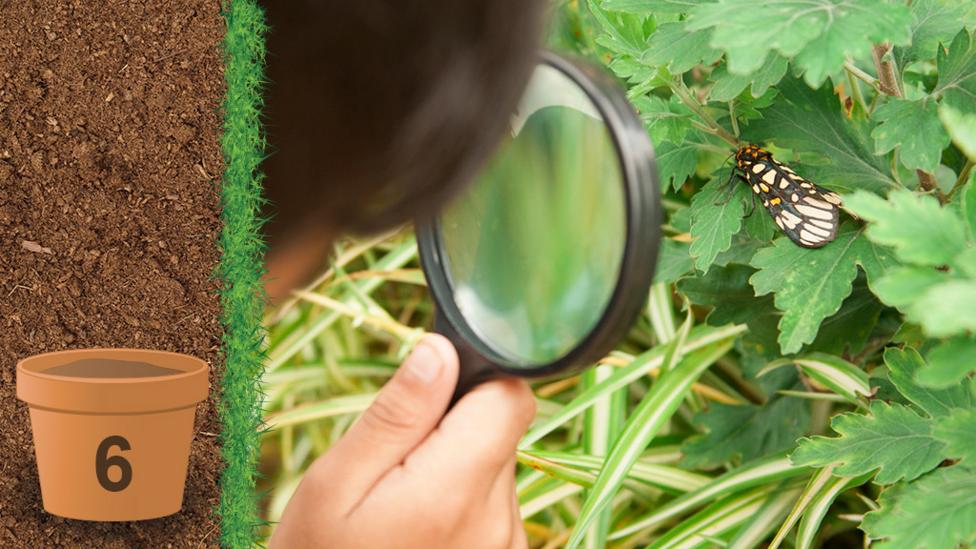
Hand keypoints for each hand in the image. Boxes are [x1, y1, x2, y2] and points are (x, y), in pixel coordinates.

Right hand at [269, 334, 535, 548]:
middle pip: (502, 429)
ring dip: (457, 466)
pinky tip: (418, 529)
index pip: (511, 397)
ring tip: (401, 503)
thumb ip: (397, 415)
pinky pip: (495, 505)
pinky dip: (463, 502)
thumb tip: (441, 351)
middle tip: (394, 463)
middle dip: (454, 426)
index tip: (431, 394)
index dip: (475, 378)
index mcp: (455, 492)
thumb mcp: (335, 486)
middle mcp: (498, 522)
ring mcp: (507, 547)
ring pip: (498, 466)